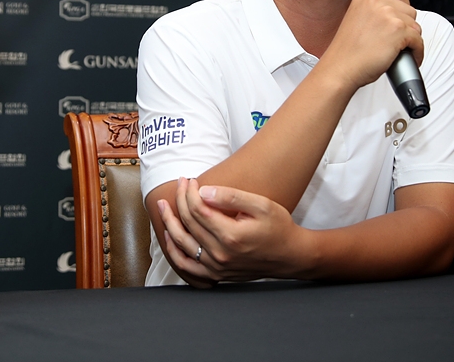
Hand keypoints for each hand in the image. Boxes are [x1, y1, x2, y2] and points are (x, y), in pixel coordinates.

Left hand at [158, 178, 304, 283]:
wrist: (290, 256)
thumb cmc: (279, 228)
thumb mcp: (261, 205)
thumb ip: (231, 197)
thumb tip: (203, 192)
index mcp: (231, 235)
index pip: (198, 209)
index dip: (190, 191)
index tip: (192, 180)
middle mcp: (220, 254)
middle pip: (188, 223)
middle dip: (180, 199)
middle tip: (181, 183)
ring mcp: (216, 267)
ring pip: (182, 244)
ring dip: (170, 223)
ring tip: (164, 206)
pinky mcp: (216, 274)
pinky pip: (187, 266)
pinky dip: (174, 251)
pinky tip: (170, 237)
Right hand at [320, 0, 422, 89]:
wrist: (340, 68)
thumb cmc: (347, 51)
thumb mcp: (357, 18)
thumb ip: (375, 10)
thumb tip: (396, 14)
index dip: (402, 7)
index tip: (399, 18)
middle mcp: (376, 1)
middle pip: (410, 10)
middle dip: (407, 26)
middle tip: (396, 39)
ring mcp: (388, 14)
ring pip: (415, 26)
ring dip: (411, 40)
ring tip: (400, 50)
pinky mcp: (398, 30)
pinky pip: (418, 41)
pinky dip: (416, 52)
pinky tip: (406, 57)